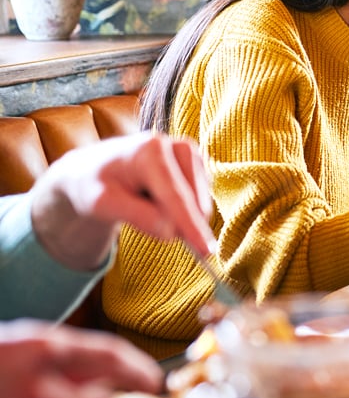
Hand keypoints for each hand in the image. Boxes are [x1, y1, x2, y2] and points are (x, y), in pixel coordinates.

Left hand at [29, 133, 214, 271]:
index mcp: (151, 152)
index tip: (206, 251)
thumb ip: (136, 216)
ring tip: (143, 205)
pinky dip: (180, 209)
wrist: (93, 169)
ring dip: (177, 215)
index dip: (191, 225)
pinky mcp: (194, 164)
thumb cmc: (94, 184)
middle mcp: (176, 146)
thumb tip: (171, 232)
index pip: (176, 196)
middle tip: (150, 225)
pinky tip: (155, 201)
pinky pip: (197, 199)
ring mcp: (188, 154)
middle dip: (179, 222)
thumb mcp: (102, 203)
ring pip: (197, 201)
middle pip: (191, 199)